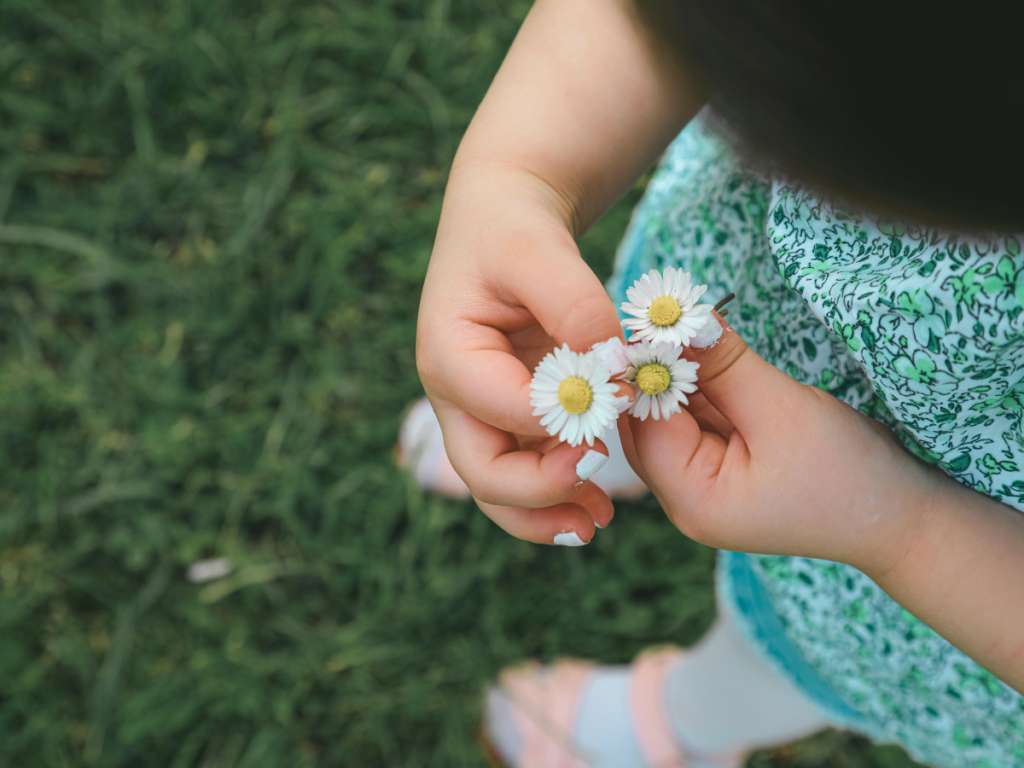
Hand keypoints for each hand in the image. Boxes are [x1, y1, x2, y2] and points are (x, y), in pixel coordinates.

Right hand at [416, 162, 631, 544]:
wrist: (503, 220)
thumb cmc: (513, 230)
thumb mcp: (542, 252)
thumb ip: (577, 309)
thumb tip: (614, 374)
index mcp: (447, 355)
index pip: (503, 409)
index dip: (564, 418)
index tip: (623, 402)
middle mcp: (455, 395)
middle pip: (484, 471)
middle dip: (540, 495)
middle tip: (597, 499)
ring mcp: (480, 411)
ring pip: (502, 486)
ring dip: (547, 513)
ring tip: (598, 524)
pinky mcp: (509, 415)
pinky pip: (526, 468)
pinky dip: (558, 490)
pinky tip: (598, 503)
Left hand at [620, 314, 939, 573]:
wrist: (902, 519)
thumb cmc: (849, 475)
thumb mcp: (783, 410)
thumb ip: (725, 365)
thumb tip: (681, 317)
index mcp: (693, 500)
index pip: (645, 424)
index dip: (645, 368)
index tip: (652, 313)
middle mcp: (686, 498)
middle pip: (647, 422)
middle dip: (657, 366)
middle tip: (662, 307)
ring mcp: (703, 485)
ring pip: (672, 415)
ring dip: (678, 369)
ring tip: (679, 316)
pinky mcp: (723, 468)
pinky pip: (698, 418)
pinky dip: (700, 384)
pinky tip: (702, 345)